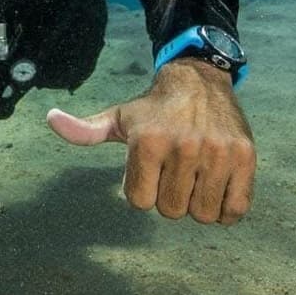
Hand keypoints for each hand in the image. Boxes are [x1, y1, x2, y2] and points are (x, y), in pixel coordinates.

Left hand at [46, 56, 254, 223]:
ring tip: (195, 175)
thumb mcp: (117, 118)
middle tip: (174, 169)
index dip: (142, 189)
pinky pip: (235, 210)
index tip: (149, 168)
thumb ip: (84, 130)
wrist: (199, 79)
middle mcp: (183, 147)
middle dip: (169, 196)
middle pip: (171, 211)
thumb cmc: (153, 109)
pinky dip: (226, 208)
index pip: (139, 201)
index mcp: (147, 142)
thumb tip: (51, 119)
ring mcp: (217, 153)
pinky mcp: (245, 159)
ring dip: (197, 203)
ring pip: (203, 215)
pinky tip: (217, 185)